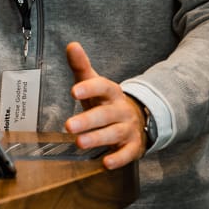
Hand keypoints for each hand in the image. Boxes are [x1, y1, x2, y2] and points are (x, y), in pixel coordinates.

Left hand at [64, 41, 145, 171]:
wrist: (139, 118)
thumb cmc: (108, 102)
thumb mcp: (95, 83)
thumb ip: (81, 66)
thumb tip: (71, 45)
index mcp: (111, 93)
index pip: (102, 87)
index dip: (89, 88)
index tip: (73, 92)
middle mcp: (121, 110)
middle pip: (105, 114)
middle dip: (88, 120)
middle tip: (69, 126)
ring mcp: (128, 128)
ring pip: (114, 133)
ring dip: (98, 138)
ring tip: (79, 142)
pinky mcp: (133, 146)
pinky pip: (128, 153)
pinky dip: (118, 158)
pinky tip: (106, 163)